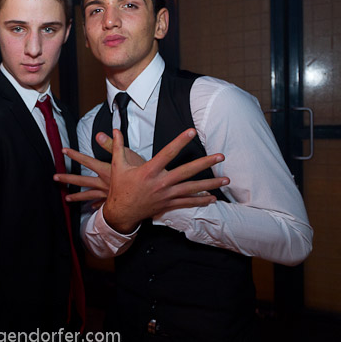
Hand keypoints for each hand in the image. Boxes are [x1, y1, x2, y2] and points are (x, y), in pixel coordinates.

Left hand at [54, 132, 144, 207]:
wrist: (149, 193)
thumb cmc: (141, 174)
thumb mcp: (127, 155)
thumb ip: (112, 144)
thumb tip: (99, 135)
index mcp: (105, 170)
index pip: (86, 160)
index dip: (74, 155)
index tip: (64, 151)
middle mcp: (103, 183)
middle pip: (81, 180)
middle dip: (67, 179)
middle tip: (56, 178)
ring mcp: (107, 194)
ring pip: (88, 195)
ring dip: (77, 197)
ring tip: (67, 198)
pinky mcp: (114, 201)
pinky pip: (101, 204)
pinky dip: (96, 206)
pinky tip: (92, 208)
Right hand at [58, 129, 228, 233]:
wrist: (121, 212)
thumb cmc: (120, 188)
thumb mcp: (117, 166)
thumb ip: (118, 147)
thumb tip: (115, 130)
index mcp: (149, 171)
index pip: (168, 153)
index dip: (180, 141)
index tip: (191, 131)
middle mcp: (160, 183)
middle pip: (186, 172)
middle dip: (205, 163)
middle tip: (221, 156)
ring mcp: (166, 195)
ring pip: (192, 189)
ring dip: (210, 184)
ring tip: (226, 179)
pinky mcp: (168, 204)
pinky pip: (188, 202)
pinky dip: (201, 200)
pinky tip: (213, 197)